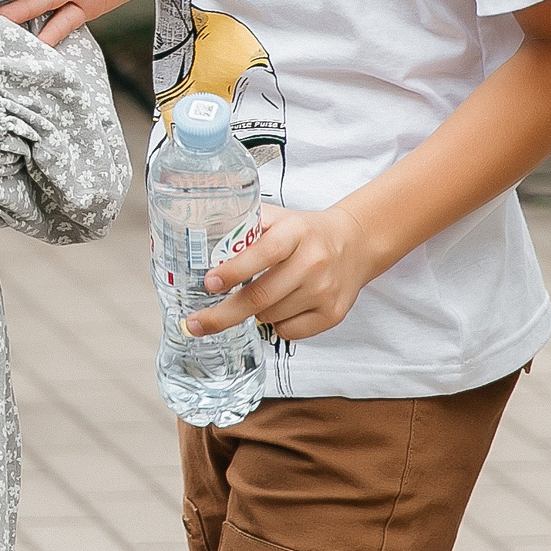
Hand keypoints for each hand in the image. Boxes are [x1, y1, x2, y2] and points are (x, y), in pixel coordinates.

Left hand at [184, 202, 383, 342]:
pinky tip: (282, 306)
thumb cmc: (304, 233)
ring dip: (254, 312)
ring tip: (261, 294)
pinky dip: (275, 325)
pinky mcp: (333, 314)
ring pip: (270, 316)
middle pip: (261, 297)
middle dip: (223, 314)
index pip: (263, 253)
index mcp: (295, 232)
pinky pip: (289, 332)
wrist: (354, 244)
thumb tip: (198, 242)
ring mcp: (325, 290)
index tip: (209, 283)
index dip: (234, 271)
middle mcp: (313, 261)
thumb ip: (243, 226)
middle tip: (196, 323)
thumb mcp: (276, 218)